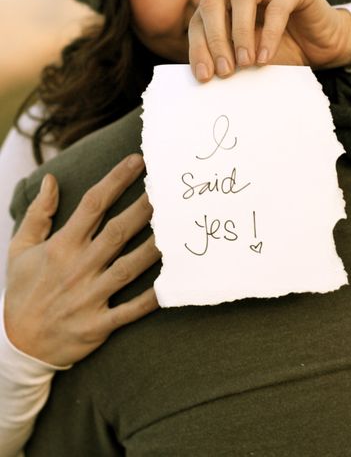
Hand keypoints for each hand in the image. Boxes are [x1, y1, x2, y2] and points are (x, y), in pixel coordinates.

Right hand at [4, 154, 159, 366]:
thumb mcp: (20, 249)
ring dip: (154, 248)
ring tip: (177, 228)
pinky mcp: (98, 325)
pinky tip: (170, 285)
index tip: (138, 161)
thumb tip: (51, 179)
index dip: (116, 180)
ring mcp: (89, 297)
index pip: (93, 205)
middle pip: (118, 232)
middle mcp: (78, 268)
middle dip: (145, 208)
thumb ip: (38, 213)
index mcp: (61, 247)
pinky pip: (129, 311)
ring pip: (128, 267)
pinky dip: (150, 300)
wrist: (17, 345)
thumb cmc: (22, 291)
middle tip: (168, 188)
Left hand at [188, 0, 350, 80]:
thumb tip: (206, 75)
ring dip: (240, 32)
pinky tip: (266, 57)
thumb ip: (227, 58)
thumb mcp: (247, 56)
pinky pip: (278, 5)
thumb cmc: (280, 49)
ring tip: (245, 63)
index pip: (200, 17)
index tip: (205, 76)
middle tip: (224, 70)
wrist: (321, 45)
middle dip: (215, 38)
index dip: (199, 47)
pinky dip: (269, 33)